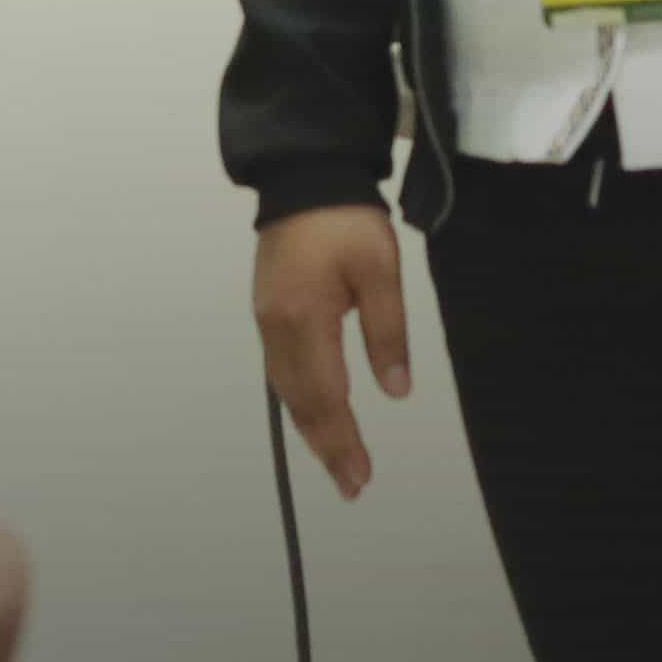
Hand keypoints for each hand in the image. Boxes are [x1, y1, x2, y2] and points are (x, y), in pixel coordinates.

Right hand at [253, 205, 413, 500]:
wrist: (305, 177)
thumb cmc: (347, 221)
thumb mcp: (380, 270)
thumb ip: (387, 332)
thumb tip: (395, 392)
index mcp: (304, 320)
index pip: (326, 396)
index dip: (343, 441)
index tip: (360, 476)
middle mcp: (276, 329)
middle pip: (300, 402)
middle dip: (326, 446)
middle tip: (352, 485)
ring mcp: (266, 320)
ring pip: (287, 390)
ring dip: (311, 429)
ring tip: (335, 462)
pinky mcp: (267, 311)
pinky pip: (281, 370)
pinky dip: (299, 401)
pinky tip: (314, 414)